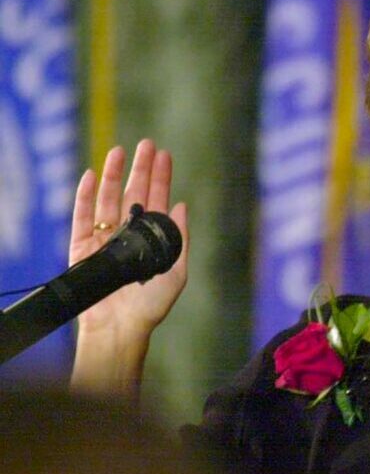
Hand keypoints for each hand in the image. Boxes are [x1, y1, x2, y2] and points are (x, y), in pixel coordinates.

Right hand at [69, 139, 188, 397]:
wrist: (120, 330)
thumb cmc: (151, 307)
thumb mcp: (176, 272)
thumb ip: (179, 239)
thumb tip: (184, 206)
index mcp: (152, 238)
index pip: (158, 200)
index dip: (160, 177)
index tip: (163, 154)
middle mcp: (129, 234)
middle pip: (133, 193)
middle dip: (139, 169)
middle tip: (145, 144)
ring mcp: (104, 239)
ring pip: (108, 200)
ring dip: (112, 175)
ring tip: (118, 151)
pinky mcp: (82, 248)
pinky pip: (82, 218)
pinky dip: (85, 197)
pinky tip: (91, 176)